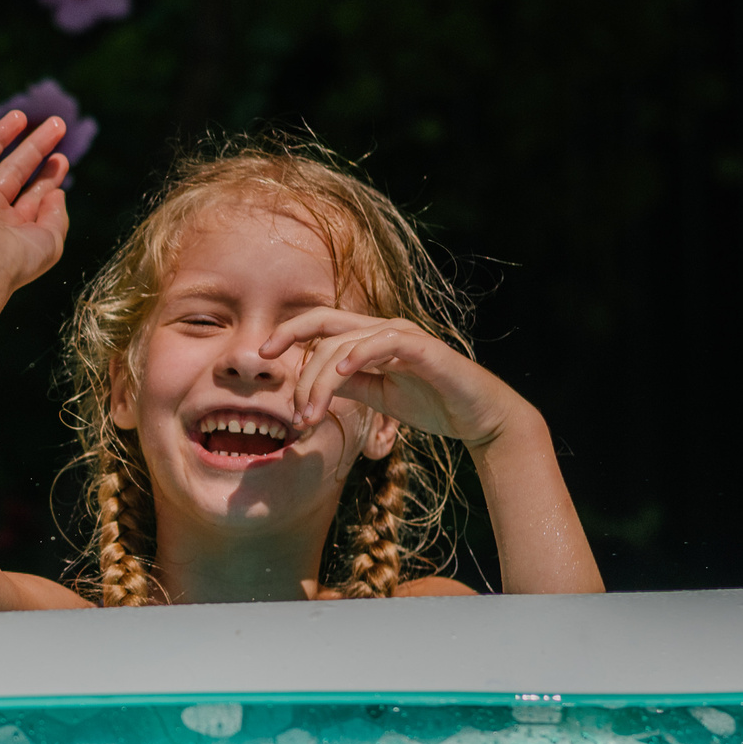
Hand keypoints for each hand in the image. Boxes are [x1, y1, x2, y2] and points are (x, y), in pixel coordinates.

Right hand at [0, 111, 69, 292]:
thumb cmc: (16, 260)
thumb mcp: (51, 241)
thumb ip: (57, 216)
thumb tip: (57, 192)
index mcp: (10, 225)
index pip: (31, 193)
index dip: (48, 175)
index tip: (62, 159)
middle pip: (13, 169)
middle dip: (35, 147)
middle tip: (58, 124)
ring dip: (2, 134)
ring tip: (22, 115)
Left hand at [260, 309, 527, 449]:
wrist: (480, 419)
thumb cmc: (433, 404)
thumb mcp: (377, 397)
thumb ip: (348, 385)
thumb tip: (313, 386)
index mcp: (370, 338)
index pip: (321, 325)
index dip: (289, 332)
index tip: (263, 355)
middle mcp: (384, 329)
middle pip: (324, 328)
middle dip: (298, 365)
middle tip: (295, 413)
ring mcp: (404, 336)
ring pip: (345, 343)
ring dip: (321, 381)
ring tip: (312, 416)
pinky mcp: (424, 349)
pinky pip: (383, 343)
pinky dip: (359, 354)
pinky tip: (342, 371)